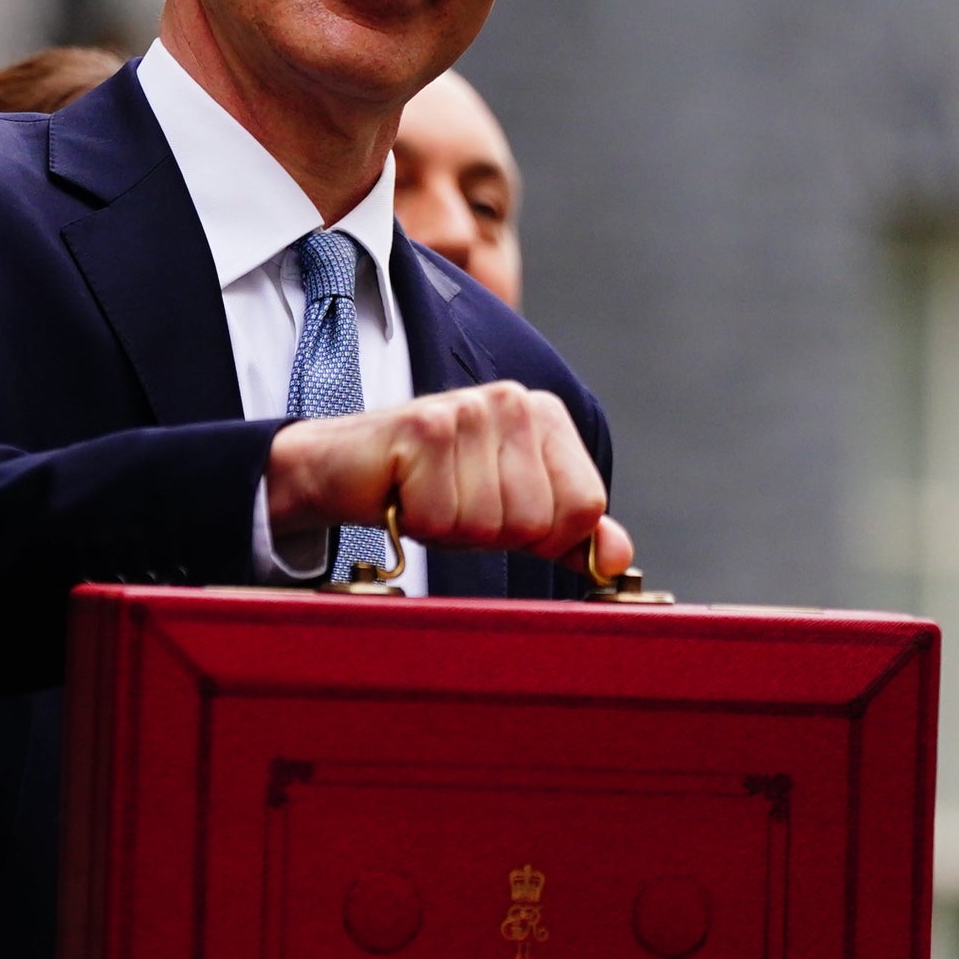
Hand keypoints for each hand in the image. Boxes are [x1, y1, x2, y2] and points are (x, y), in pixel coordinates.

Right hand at [262, 381, 625, 569]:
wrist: (340, 468)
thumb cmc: (425, 487)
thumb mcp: (507, 511)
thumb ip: (567, 532)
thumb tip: (617, 557)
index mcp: (543, 415)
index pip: (584, 507)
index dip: (541, 535)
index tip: (493, 509)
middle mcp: (512, 400)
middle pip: (537, 521)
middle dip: (488, 533)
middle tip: (449, 502)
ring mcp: (468, 408)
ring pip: (491, 524)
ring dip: (450, 529)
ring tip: (424, 496)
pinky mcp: (424, 427)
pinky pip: (444, 519)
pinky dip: (417, 523)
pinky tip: (400, 492)